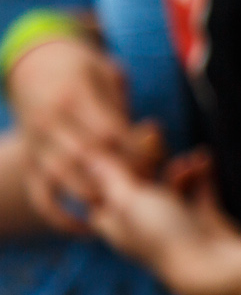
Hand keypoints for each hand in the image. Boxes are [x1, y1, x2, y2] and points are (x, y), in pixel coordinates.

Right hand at [6, 34, 159, 230]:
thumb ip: (125, 109)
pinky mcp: (29, 162)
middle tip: (148, 189)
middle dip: (121, 177)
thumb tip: (150, 135)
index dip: (136, 153)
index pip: (109, 133)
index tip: (158, 163)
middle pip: (88, 158)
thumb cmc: (85, 71)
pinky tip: (88, 228)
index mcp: (73, 98)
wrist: (37, 66)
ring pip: (63, 179)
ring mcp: (35, 144)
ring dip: (95, 198)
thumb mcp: (108, 76)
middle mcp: (49, 123)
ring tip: (124, 207)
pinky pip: (41, 196)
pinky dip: (61, 217)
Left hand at [77, 148, 240, 294]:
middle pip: (138, 183)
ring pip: (169, 184)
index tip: (115, 141)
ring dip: (179, 166)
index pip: (102, 190)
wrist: (215, 265)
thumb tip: (88, 157)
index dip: (107, 165)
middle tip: (153, 130)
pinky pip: (199, 187)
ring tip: (190, 159)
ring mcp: (174, 223)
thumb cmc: (167, 236)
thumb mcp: (129, 200)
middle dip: (146, 157)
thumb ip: (110, 176)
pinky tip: (205, 158)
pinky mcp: (202, 219)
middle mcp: (143, 224)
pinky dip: (201, 171)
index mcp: (117, 224)